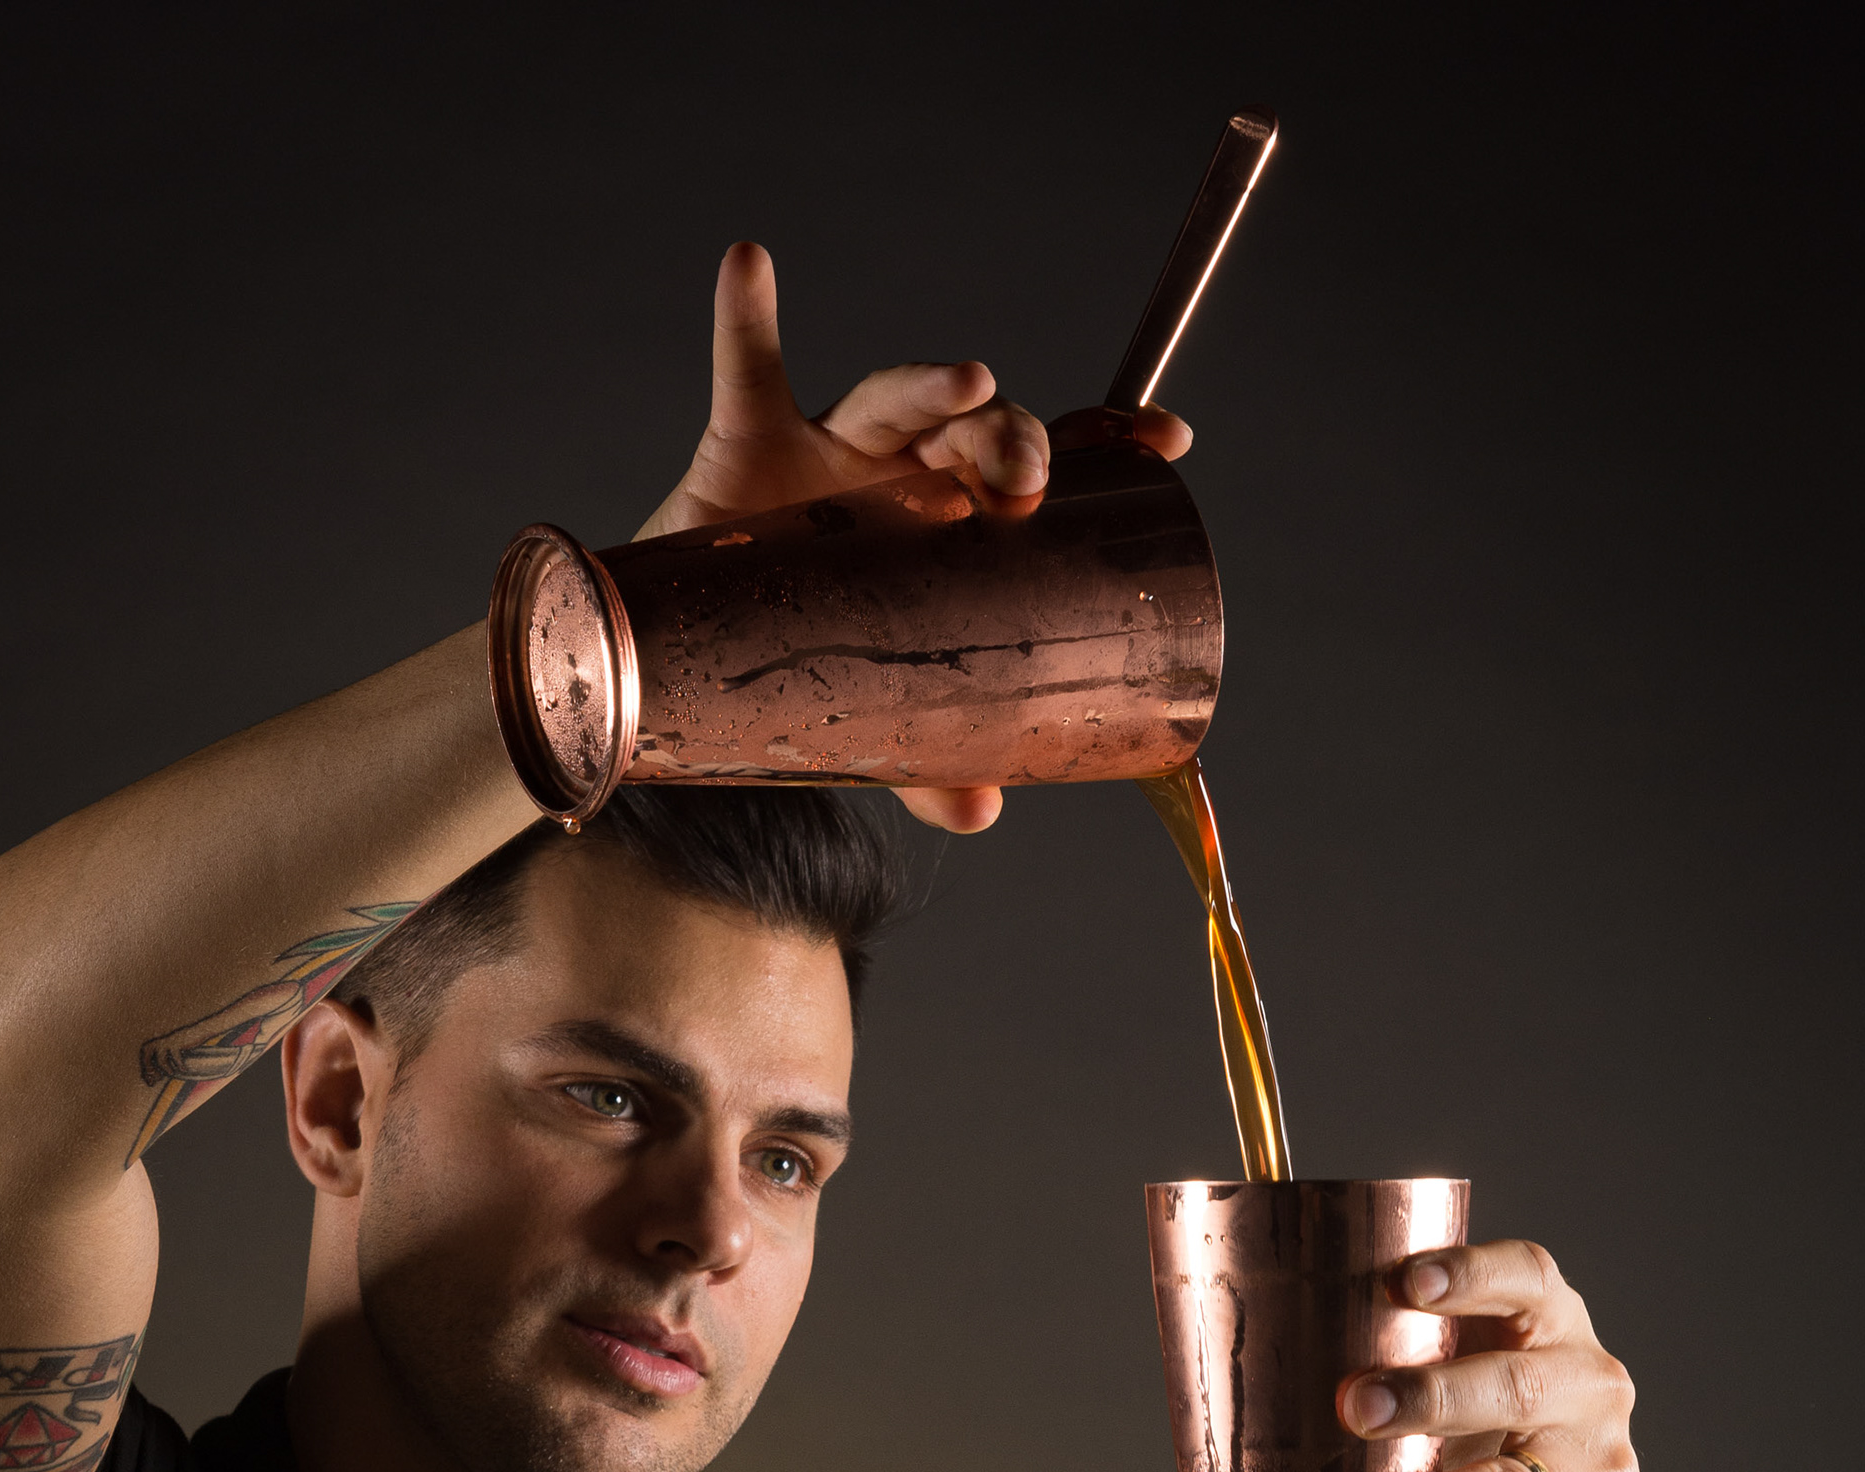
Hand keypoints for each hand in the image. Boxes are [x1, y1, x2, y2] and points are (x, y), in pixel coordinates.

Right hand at [636, 244, 1188, 834]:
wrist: (696, 660)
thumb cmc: (803, 660)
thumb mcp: (876, 719)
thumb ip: (929, 763)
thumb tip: (982, 809)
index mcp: (956, 522)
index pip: (1046, 466)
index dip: (1105, 442)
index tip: (1168, 437)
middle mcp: (905, 472)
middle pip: (976, 429)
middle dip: (1013, 436)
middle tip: (1030, 474)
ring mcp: (829, 448)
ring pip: (891, 397)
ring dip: (931, 384)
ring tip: (972, 380)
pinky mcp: (745, 440)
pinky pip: (746, 368)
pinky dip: (745, 319)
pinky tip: (751, 269)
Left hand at [1337, 1241, 1639, 1471]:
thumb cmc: (1480, 1429)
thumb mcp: (1461, 1371)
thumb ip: (1395, 1348)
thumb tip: (1244, 1340)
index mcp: (1553, 1325)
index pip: (1527, 1278)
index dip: (1472, 1274)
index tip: (1403, 1281)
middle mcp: (1586, 1392)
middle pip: (1514, 1388)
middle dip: (1431, 1397)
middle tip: (1352, 1407)